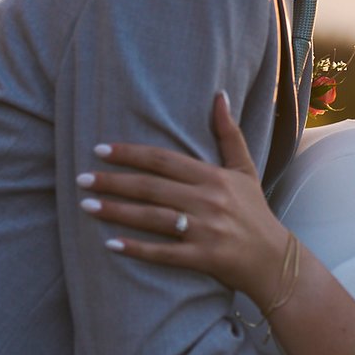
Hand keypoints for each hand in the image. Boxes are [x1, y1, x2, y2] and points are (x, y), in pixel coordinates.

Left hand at [80, 92, 290, 298]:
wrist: (274, 260)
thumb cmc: (254, 212)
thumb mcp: (244, 169)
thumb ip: (228, 133)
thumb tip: (219, 95)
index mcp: (214, 177)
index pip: (164, 160)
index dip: (131, 154)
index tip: (100, 150)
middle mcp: (208, 201)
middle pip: (151, 187)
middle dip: (113, 181)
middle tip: (80, 179)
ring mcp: (205, 230)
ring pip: (152, 218)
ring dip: (117, 211)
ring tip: (86, 206)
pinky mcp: (202, 258)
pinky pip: (163, 252)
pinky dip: (137, 249)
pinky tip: (110, 244)